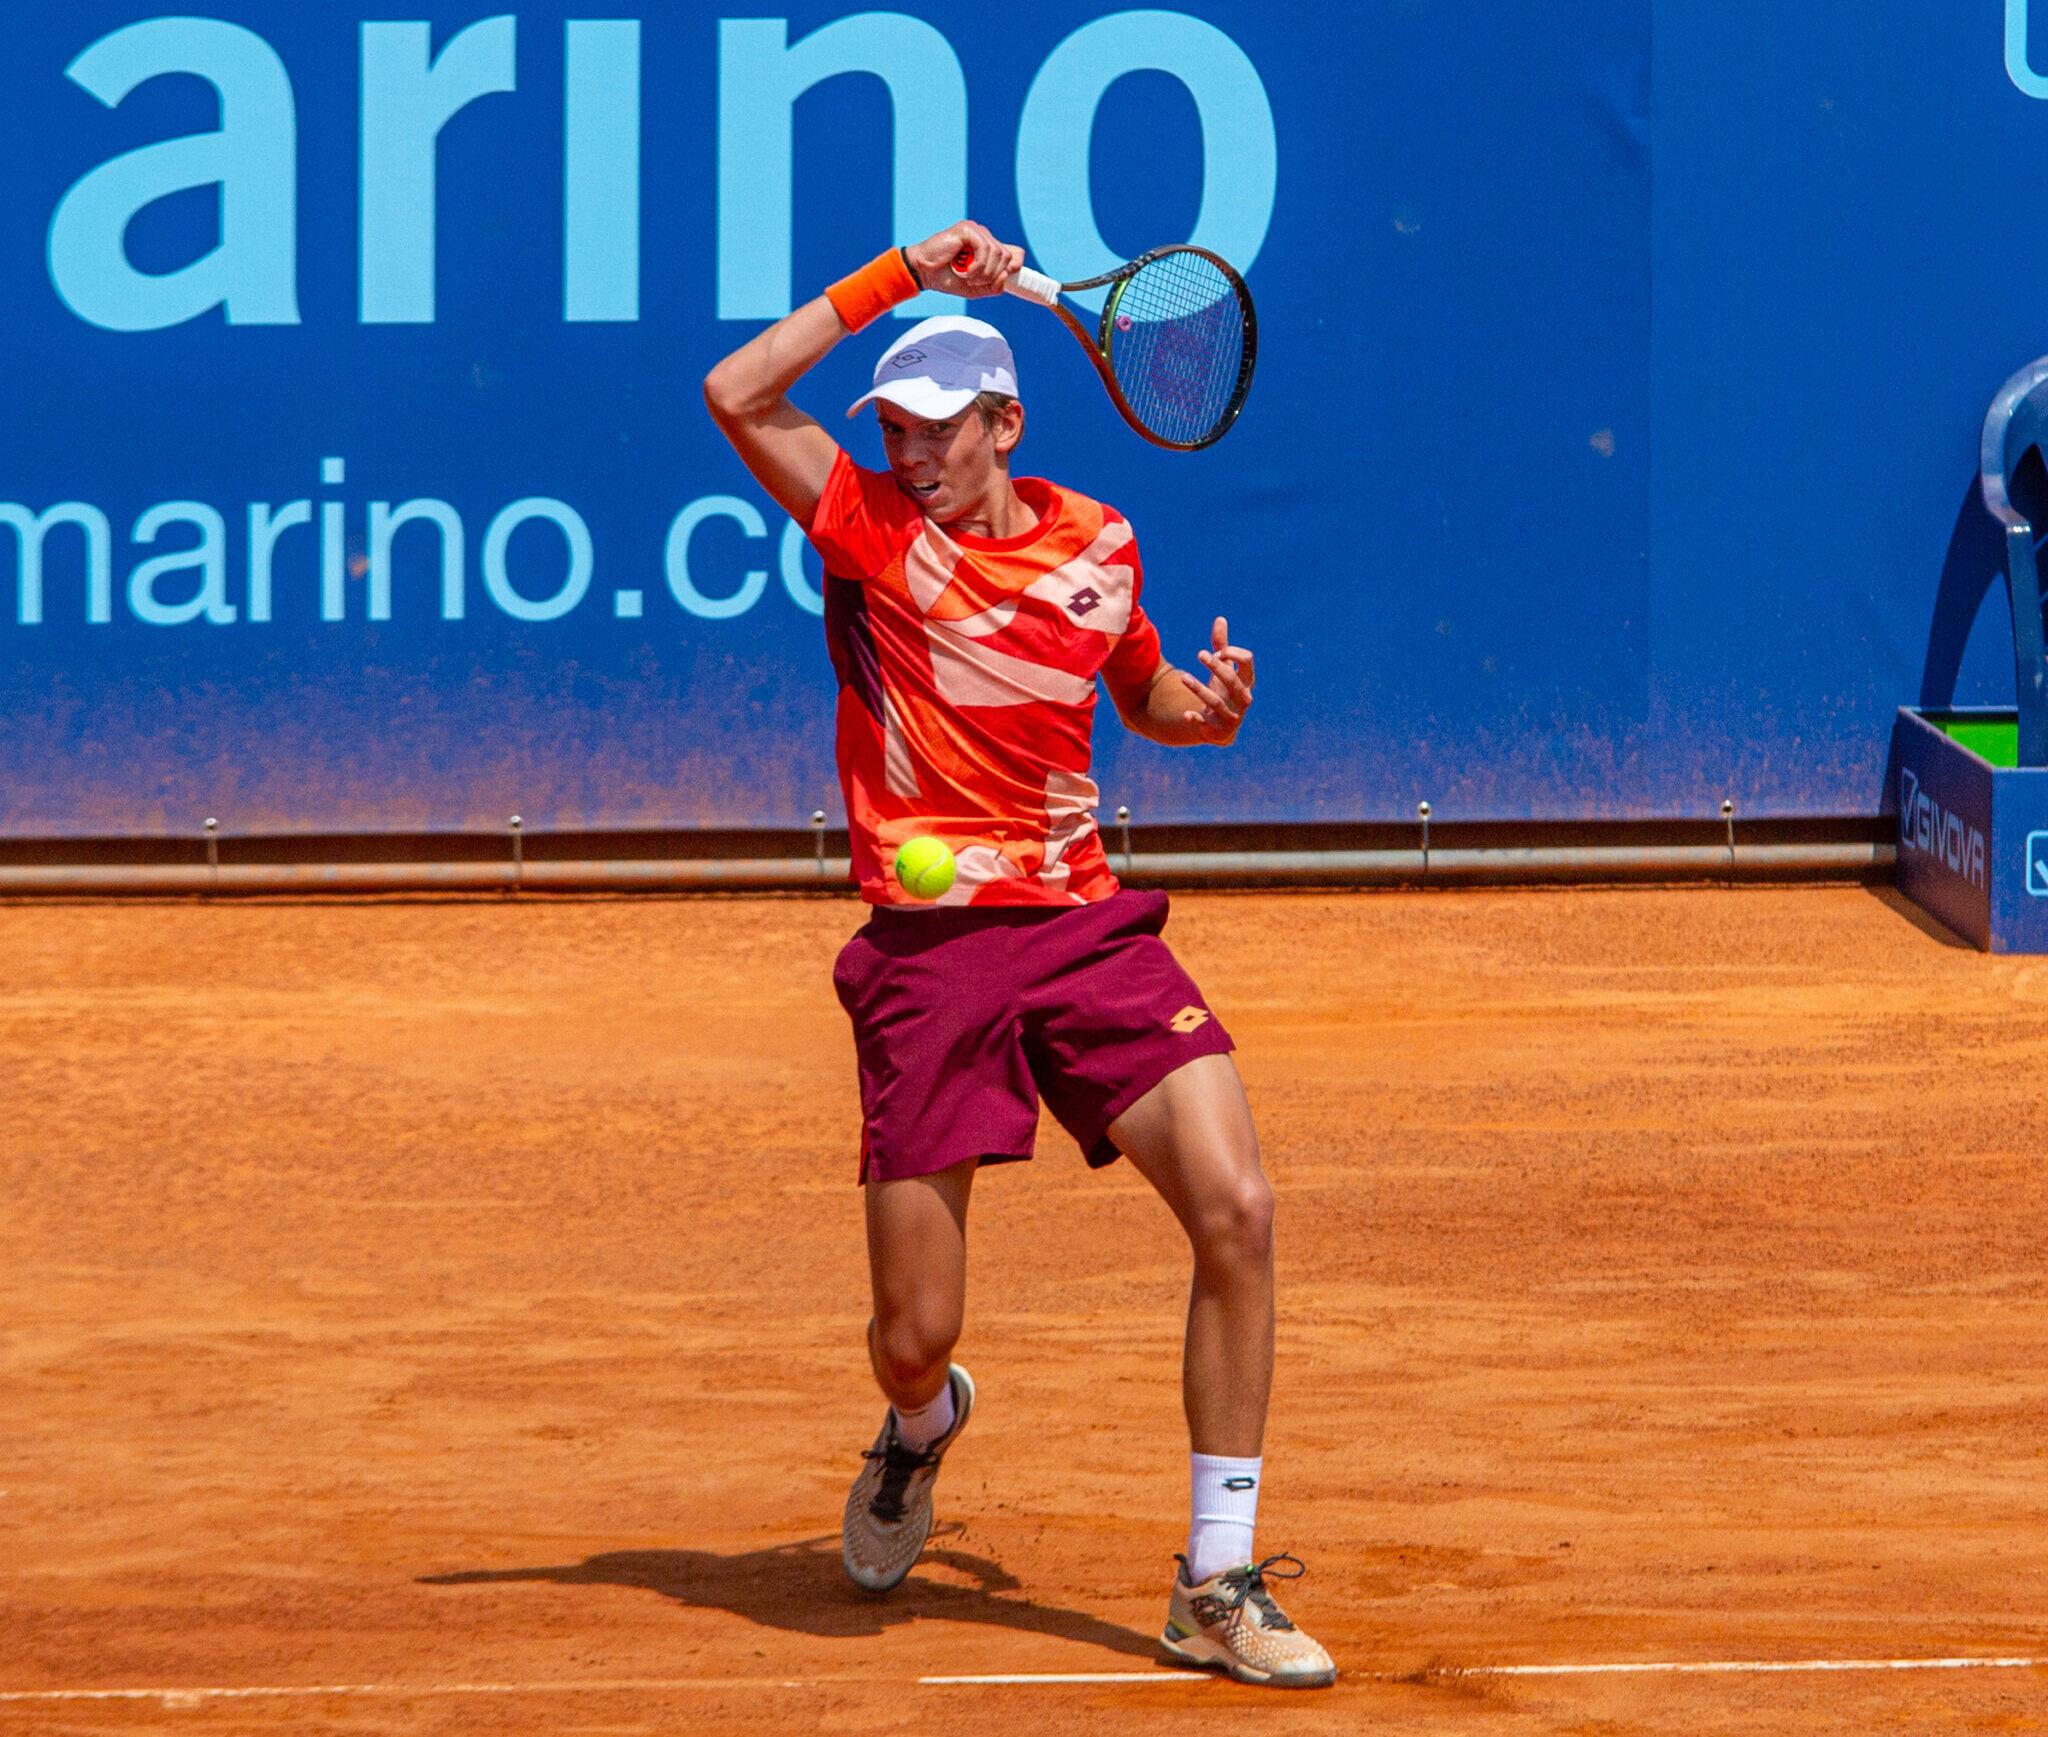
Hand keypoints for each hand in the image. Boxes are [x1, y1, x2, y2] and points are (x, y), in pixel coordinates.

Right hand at [905, 221, 1024, 298]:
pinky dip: (979, 265)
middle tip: (975, 281)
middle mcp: (985, 238)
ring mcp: (977, 232)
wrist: (925, 272)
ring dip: (985, 272)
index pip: (1016, 253)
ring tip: (969, 277)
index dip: (1016, 266)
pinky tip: (967, 271)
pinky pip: (985, 247)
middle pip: (1008, 256)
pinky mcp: (968, 229)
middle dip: (993, 275)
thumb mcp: (976, 289)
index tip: (1003, 278)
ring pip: (998, 253)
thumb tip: (1006, 275)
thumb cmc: (947, 279)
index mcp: (989, 250)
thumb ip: (993, 286)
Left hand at [1182, 616, 1254, 741]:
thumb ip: (1222, 646)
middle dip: (1217, 667)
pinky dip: (1196, 720)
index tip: (1218, 651)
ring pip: (1217, 702)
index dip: (1233, 653)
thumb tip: (1220, 618)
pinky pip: (1207, 725)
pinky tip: (1185, 714)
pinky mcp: (1218, 731)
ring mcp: (1232, 716)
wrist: (1222, 726)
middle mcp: (1243, 699)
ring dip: (1199, 689)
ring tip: (1182, 676)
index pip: (1247, 662)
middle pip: (1233, 681)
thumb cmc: (1224, 691)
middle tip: (1200, 654)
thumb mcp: (1224, 669)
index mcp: (1247, 681)